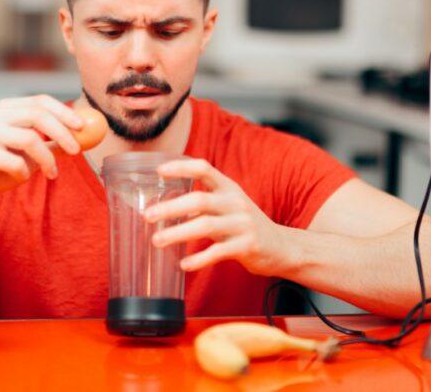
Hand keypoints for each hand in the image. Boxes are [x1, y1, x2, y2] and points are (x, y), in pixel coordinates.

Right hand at [0, 94, 83, 209]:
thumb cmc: (1, 170)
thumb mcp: (31, 155)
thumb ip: (52, 144)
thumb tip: (83, 138)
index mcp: (5, 110)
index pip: (39, 101)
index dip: (64, 111)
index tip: (82, 126)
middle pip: (37, 115)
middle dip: (62, 133)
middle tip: (77, 150)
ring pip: (29, 138)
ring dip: (47, 159)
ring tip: (52, 173)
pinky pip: (16, 161)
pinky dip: (25, 172)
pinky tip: (21, 178)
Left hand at [143, 159, 284, 274]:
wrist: (282, 247)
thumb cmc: (246, 225)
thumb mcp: (228, 206)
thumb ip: (203, 203)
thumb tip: (166, 207)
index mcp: (229, 188)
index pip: (204, 168)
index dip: (181, 167)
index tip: (159, 171)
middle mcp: (235, 202)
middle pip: (199, 199)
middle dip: (170, 208)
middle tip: (148, 215)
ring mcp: (242, 224)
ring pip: (204, 225)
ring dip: (177, 233)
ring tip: (156, 240)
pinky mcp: (247, 246)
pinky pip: (218, 252)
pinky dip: (199, 258)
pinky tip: (184, 263)